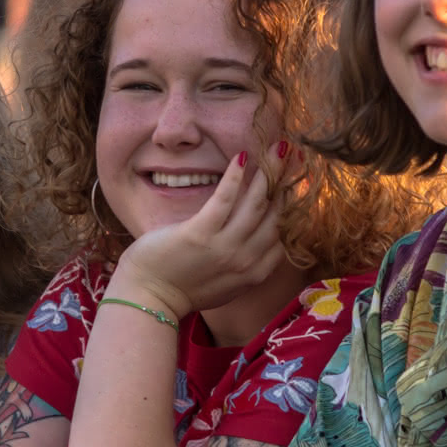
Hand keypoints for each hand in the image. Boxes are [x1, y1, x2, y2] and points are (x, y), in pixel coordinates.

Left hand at [111, 148, 287, 321]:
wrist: (149, 298)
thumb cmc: (183, 289)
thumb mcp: (227, 283)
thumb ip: (247, 264)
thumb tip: (261, 240)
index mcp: (255, 272)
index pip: (283, 232)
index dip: (292, 202)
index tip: (296, 179)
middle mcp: (246, 261)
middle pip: (276, 213)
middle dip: (287, 181)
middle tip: (294, 156)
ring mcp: (224, 248)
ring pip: (256, 202)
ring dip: (269, 171)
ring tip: (278, 148)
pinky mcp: (200, 234)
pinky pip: (225, 199)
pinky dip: (235, 176)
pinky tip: (241, 157)